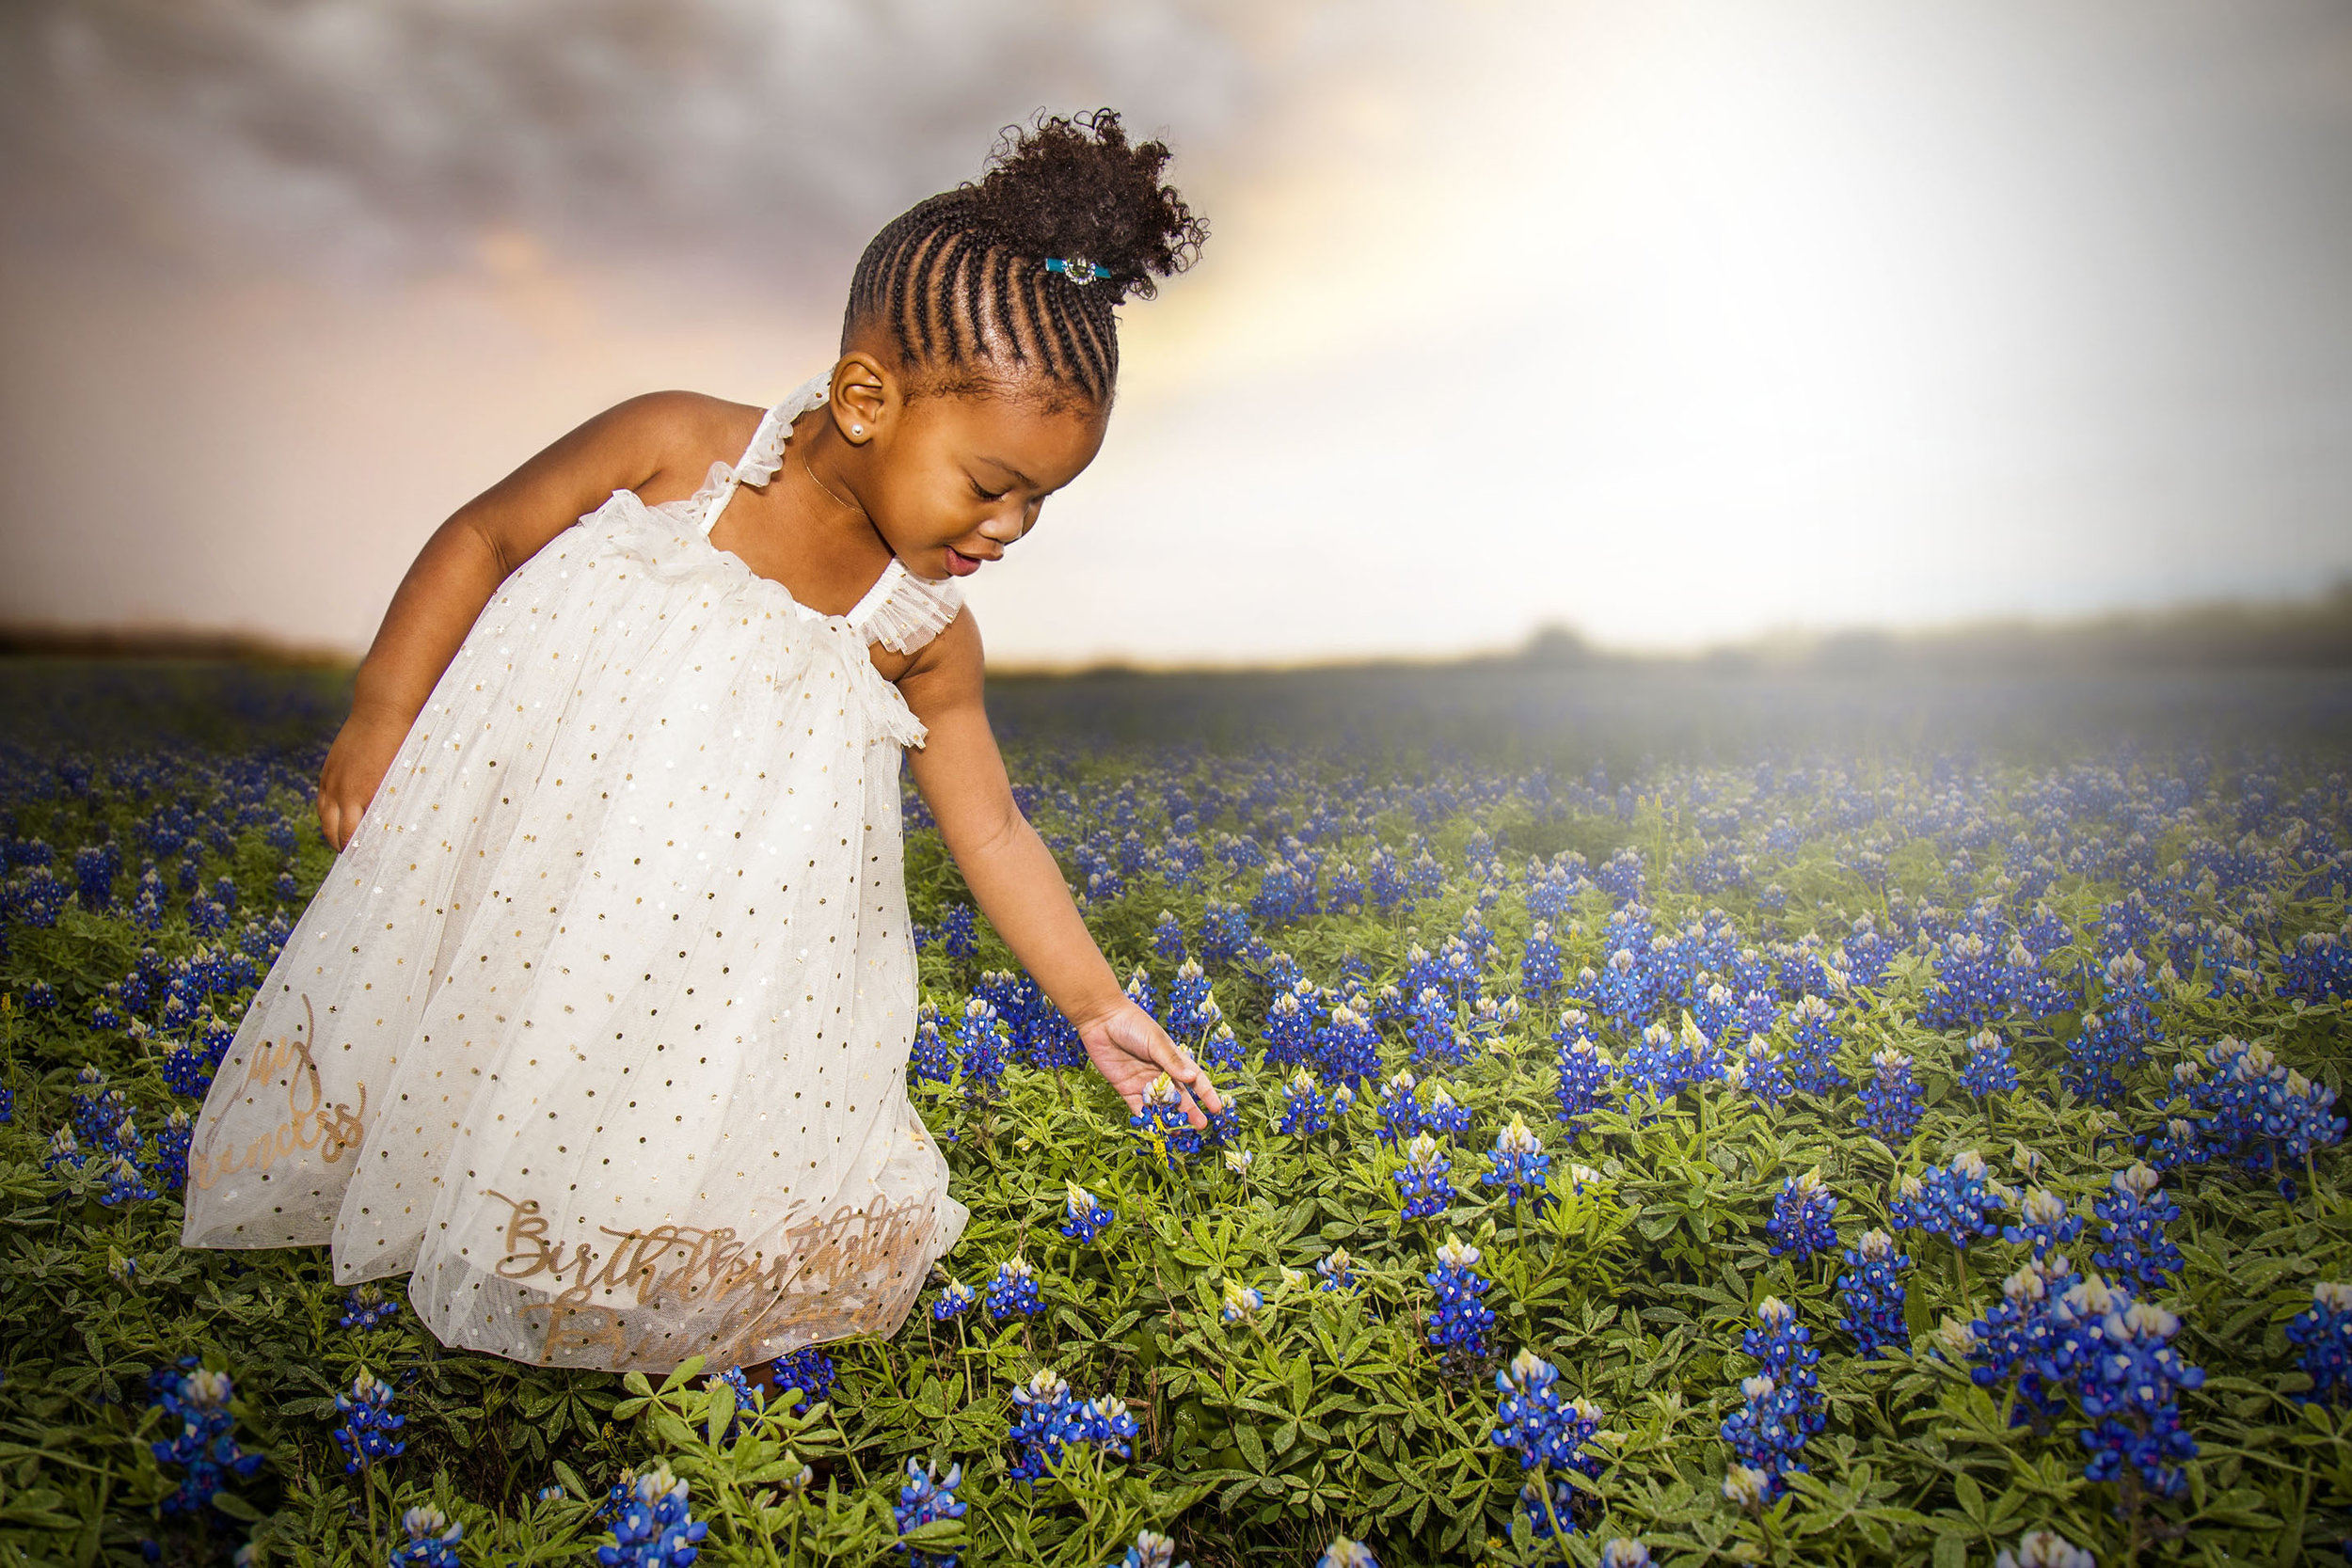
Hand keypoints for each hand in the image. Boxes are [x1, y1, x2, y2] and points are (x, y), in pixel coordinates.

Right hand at [316, 705, 413, 851]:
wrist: (382, 711)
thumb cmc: (403, 744)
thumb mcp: (403, 778)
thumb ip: (393, 803)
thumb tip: (393, 828)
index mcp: (364, 795)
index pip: (355, 837)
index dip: (361, 854)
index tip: (371, 865)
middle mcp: (343, 791)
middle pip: (336, 833)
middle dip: (345, 850)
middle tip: (358, 863)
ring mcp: (332, 781)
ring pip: (325, 820)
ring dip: (334, 835)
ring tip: (345, 847)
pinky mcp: (327, 772)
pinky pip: (322, 802)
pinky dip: (328, 816)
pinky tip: (338, 823)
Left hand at [1078, 1002, 1223, 1130]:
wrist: (1101, 1020)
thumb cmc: (1133, 1024)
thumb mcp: (1155, 1041)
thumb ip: (1171, 1061)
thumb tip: (1192, 1078)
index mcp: (1173, 1059)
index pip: (1194, 1079)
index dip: (1206, 1093)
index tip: (1216, 1108)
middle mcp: (1160, 1073)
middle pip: (1178, 1096)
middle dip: (1189, 1111)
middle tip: (1199, 1126)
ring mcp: (1143, 1082)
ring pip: (1160, 1104)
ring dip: (1168, 1118)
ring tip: (1177, 1133)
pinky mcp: (1126, 1088)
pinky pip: (1138, 1107)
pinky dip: (1146, 1118)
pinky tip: (1154, 1129)